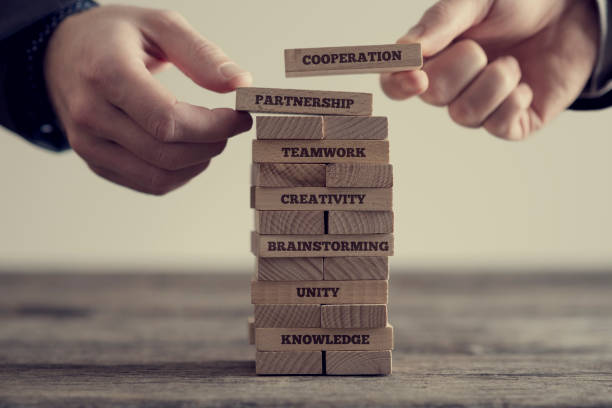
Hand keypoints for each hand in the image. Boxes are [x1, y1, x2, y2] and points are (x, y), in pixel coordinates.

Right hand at [44, 5, 252, 193]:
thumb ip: (201, 54)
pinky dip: (180, 173)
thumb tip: (240, 83)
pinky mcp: (96, 161)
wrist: (62, 53)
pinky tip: (189, 150)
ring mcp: (89, 143)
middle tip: (230, 126)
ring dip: (199, 162)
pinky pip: (148, 183)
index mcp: (106, 73)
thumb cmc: (111, 37)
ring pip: (160, 176)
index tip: (239, 117)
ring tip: (211, 137)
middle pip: (166, 153)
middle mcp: (92, 114)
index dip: (213, 126)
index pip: (167, 120)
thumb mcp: (158, 25)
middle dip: (212, 144)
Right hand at [381, 0, 598, 140]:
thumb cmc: (517, 3)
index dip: (398, 84)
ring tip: (512, 62)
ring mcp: (480, 106)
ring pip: (465, 114)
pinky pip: (499, 126)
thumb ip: (441, 22)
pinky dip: (513, 101)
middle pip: (433, 95)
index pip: (395, 83)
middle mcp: (451, 86)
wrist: (570, 11)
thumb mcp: (476, 0)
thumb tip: (408, 50)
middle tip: (481, 47)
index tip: (416, 76)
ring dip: (493, 83)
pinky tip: (525, 83)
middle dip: (460, 67)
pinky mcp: (511, 122)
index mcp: (432, 56)